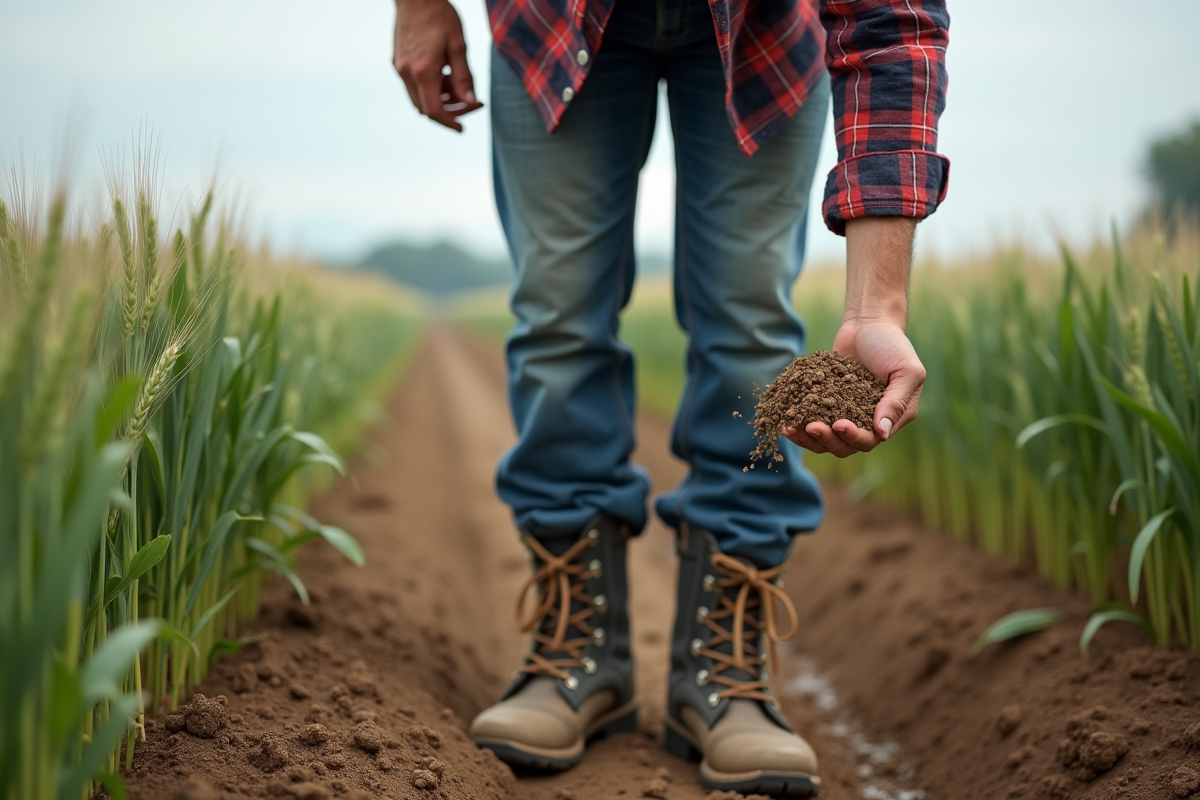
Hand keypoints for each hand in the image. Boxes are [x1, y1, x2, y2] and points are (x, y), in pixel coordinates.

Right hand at [393, 0, 483, 131]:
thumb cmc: (440, 16)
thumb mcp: (458, 46)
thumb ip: (464, 77)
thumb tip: (471, 101)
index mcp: (423, 71)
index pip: (434, 111)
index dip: (449, 122)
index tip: (462, 128)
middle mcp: (406, 73)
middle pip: (426, 109)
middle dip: (448, 112)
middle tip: (470, 103)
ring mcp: (399, 67)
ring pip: (419, 98)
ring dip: (439, 99)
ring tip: (458, 85)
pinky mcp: (398, 61)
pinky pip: (413, 85)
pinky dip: (430, 88)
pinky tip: (444, 75)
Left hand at [783, 216, 923, 457]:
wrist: (868, 324)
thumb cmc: (892, 345)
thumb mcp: (906, 371)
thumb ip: (896, 402)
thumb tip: (882, 434)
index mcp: (889, 419)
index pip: (869, 440)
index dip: (853, 437)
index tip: (838, 424)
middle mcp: (865, 423)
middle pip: (843, 445)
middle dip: (826, 439)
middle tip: (811, 426)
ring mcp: (843, 414)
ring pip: (824, 439)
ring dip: (807, 438)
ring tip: (790, 429)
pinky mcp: (824, 404)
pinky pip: (810, 421)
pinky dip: (798, 424)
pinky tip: (784, 420)